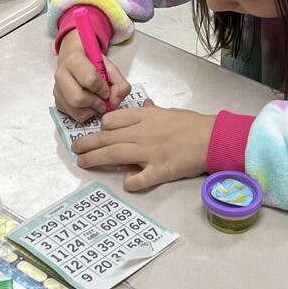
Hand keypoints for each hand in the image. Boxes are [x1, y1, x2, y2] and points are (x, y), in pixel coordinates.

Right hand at [54, 29, 130, 120]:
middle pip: (78, 98)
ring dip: (91, 111)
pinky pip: (72, 114)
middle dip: (95, 103)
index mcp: (74, 60)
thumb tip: (114, 102)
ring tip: (97, 104)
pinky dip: (85, 113)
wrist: (72, 57)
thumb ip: (119, 83)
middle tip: (103, 102)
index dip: (102, 88)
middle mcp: (61, 74)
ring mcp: (57, 89)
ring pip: (74, 109)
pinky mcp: (57, 101)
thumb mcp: (109, 66)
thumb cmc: (91, 61)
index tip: (106, 89)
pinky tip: (89, 105)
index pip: (89, 80)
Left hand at [73, 104, 213, 190]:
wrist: (212, 137)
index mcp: (144, 117)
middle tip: (75, 149)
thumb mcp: (168, 111)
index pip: (112, 120)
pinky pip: (139, 179)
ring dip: (95, 159)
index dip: (101, 128)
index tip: (96, 133)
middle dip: (87, 144)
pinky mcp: (160, 170)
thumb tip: (145, 106)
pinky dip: (130, 181)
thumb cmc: (192, 123)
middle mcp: (142, 133)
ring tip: (82, 163)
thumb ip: (152, 112)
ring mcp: (149, 152)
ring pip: (114, 154)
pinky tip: (127, 182)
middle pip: (107, 138)